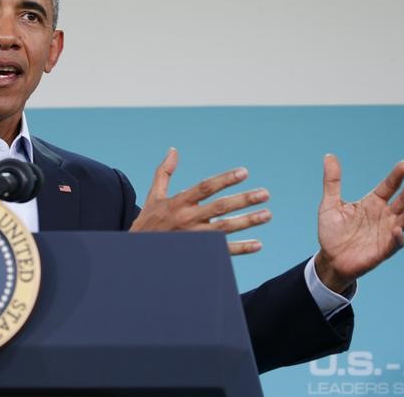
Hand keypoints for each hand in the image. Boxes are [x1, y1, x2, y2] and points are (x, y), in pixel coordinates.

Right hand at [129, 148, 270, 254]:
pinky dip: (241, 249)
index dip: (225, 179)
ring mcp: (193, 237)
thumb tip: (173, 150)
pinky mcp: (197, 253)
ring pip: (224, 228)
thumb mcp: (154, 196)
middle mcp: (187, 219)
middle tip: (264, 194)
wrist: (137, 252)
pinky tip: (257, 244)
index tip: (244, 172)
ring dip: (247, 222)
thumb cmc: (148, 222)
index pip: (205, 188)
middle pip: (219, 208)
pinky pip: (222, 251)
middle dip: (243, 200)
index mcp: (178, 202)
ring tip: (266, 214)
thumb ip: (164, 173)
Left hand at [315, 154, 403, 293]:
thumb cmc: (332, 231)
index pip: (388, 187)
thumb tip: (329, 155)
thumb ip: (332, 181)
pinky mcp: (383, 250)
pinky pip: (395, 243)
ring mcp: (385, 233)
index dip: (396, 177)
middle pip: (401, 202)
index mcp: (372, 203)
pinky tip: (397, 230)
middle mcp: (383, 216)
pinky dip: (398, 237)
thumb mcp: (329, 204)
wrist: (329, 258)